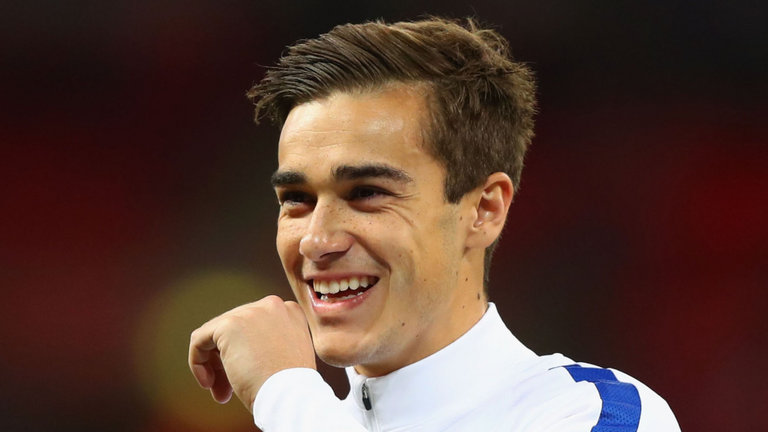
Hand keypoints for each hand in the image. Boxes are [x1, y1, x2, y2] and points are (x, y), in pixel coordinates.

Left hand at [188, 295, 315, 409]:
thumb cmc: (290, 387)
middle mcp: (271, 305)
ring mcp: (250, 313)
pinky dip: (198, 362)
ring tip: (220, 391)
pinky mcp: (229, 325)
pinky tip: (208, 383)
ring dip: (214, 365)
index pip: (254, 326)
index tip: (247, 375)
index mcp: (289, 312)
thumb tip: (238, 349)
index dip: (246, 352)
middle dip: (227, 360)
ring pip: (216, 334)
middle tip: (227, 390)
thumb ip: (268, 342)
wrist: (291, 396)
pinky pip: (199, 340)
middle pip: (234, 329)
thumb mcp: (286, 355)